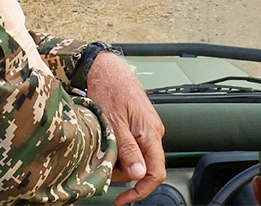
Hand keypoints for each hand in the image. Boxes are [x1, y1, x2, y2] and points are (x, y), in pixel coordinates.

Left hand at [85, 51, 165, 205]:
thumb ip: (127, 149)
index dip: (141, 190)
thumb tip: (138, 174)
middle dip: (126, 175)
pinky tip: (109, 144)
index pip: (156, 172)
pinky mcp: (140, 124)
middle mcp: (153, 131)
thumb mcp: (114, 122)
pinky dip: (121, 151)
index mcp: (150, 132)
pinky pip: (135, 146)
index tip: (125, 199)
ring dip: (122, 163)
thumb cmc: (110, 88)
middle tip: (105, 169)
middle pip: (146, 167)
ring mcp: (148, 127)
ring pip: (139, 157)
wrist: (107, 68)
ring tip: (105, 152)